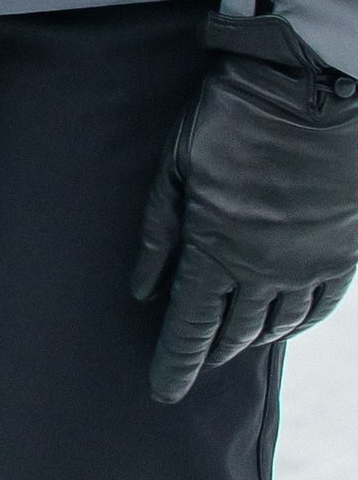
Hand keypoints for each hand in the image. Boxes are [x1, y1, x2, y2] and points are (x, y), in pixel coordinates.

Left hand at [132, 30, 357, 402]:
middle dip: (210, 352)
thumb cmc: (232, 118)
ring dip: (252, 339)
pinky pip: (322, 305)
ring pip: (278, 325)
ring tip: (234, 343)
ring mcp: (309, 264)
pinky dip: (300, 322)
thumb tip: (141, 291)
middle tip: (194, 362)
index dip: (175, 365)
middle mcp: (264, 270)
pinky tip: (286, 324)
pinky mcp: (344, 251)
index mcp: (214, 252)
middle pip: (233, 332)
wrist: (313, 87)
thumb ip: (158, 234)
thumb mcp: (176, 167)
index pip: (190, 329)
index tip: (162, 393)